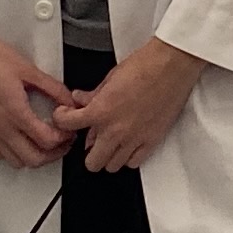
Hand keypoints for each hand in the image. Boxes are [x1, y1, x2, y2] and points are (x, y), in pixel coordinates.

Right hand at [0, 21, 69, 169]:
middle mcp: (2, 127)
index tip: (69, 129)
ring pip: (16, 162)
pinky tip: (22, 138)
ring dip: (34, 157)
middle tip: (63, 140)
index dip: (64, 138)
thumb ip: (53, 88)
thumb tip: (69, 100)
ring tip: (44, 141)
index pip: (46, 140)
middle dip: (54, 154)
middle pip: (33, 160)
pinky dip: (15, 153)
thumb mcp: (28, 69)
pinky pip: (0, 154)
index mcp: (15, 112)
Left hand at [54, 37, 206, 172]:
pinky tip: (128, 145)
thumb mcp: (110, 77)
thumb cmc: (145, 66)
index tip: (65, 118)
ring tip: (110, 142)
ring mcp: (134, 139)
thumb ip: (93, 94)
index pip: (68, 126)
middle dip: (88, 151)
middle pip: (91, 162)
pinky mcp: (152, 141)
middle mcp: (115, 130)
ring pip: (112, 166)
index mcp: (101, 111)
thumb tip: (81, 99)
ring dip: (108, 155)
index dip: (61, 120)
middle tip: (91, 139)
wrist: (171, 65)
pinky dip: (128, 157)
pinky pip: (134, 163)